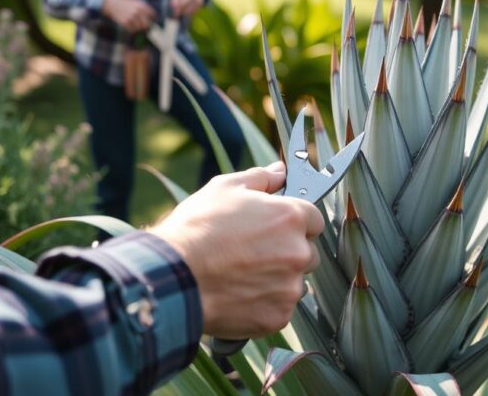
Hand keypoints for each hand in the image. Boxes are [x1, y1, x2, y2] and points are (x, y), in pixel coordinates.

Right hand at [103, 0, 156, 32]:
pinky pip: (132, 30)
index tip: (150, 21)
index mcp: (142, 5)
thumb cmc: (126, 3)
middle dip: (146, 27)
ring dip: (139, 29)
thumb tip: (153, 18)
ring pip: (140, 28)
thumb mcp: (137, 2)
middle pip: (147, 24)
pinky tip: (130, 26)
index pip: (152, 15)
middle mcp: (138, 11)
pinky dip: (132, 30)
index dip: (152, 19)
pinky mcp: (125, 22)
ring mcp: (132, 17)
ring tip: (136, 27)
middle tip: (145, 28)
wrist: (113, 4)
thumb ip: (145, 9)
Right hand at [150, 163, 323, 337]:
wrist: (174, 277)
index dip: (293, 223)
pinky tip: (237, 295)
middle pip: (307, 253)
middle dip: (287, 253)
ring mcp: (290, 288)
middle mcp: (298, 253)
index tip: (274, 228)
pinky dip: (263, 305)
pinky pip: (279, 309)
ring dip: (277, 281)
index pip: (314, 219)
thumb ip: (260, 178)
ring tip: (241, 276)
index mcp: (290, 218)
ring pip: (294, 283)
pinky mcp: (278, 317)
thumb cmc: (196, 229)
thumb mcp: (224, 189)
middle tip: (252, 253)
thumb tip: (280, 171)